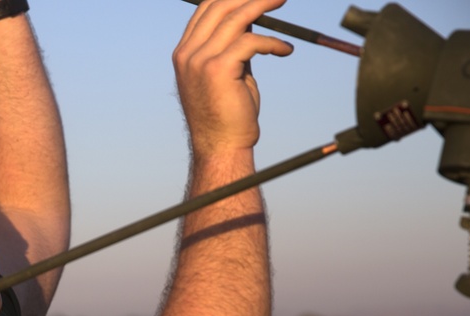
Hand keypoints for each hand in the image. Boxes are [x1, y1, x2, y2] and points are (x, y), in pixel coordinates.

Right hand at [173, 0, 293, 157]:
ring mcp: (199, 61)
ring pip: (235, 18)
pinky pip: (251, 41)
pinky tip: (285, 50)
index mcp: (184, 53)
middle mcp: (187, 55)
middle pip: (218, 6)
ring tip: (282, 0)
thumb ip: (231, 45)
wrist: (222, 146)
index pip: (205, 10)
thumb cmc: (227, 113)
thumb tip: (249, 16)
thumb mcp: (226, 72)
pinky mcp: (218, 69)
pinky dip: (272, 42)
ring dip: (263, 4)